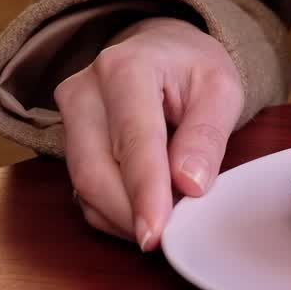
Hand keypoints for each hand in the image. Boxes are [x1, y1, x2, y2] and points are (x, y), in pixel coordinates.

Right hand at [54, 17, 242, 250]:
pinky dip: (114, 212)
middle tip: (168, 240)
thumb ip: (207, 135)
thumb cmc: (195, 68)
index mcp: (126, 68)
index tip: (158, 230)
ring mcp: (69, 116)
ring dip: (123, 216)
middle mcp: (85, 90)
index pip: (134, 140)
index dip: (145, 191)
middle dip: (130, 213)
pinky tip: (145, 214)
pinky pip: (83, 191)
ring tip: (166, 224)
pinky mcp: (69, 141)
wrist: (164, 49)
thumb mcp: (221, 90)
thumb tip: (189, 184)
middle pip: (95, 169)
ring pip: (84, 185)